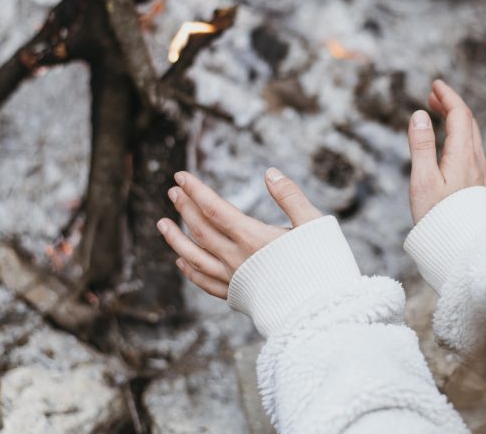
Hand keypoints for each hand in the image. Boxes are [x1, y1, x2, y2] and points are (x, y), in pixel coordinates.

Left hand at [156, 168, 322, 298]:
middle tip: (173, 191)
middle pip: (202, 229)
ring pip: (195, 257)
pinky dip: (190, 271)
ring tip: (162, 224)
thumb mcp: (314, 223)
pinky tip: (181, 262)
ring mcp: (235, 280)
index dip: (196, 190)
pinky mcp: (239, 298)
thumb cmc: (323, 265)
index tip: (181, 176)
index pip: (215, 209)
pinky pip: (205, 283)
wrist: (323, 312)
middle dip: (185, 208)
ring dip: (176, 239)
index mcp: (254, 238)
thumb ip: (290, 196)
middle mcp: (237, 259)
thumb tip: (270, 172)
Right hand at [407, 80, 485, 223]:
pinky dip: (459, 134)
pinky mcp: (476, 183)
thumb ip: (421, 146)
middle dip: (451, 104)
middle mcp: (475, 160)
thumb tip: (420, 114)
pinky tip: (448, 141)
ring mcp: (478, 172)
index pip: (459, 115)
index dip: (448, 96)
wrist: (460, 247)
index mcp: (462, 156)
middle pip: (468, 122)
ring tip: (437, 112)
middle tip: (433, 95)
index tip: (435, 84)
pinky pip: (471, 148)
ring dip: (456, 119)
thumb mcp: (422, 179)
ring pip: (471, 135)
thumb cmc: (437, 217)